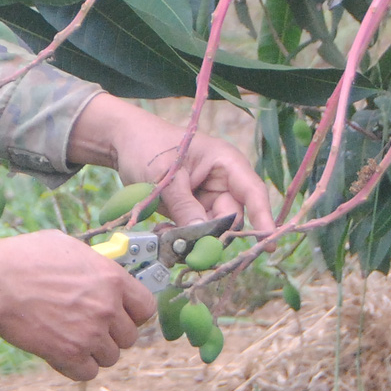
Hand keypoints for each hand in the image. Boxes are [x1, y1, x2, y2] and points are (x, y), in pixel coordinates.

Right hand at [0, 231, 156, 380]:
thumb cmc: (24, 257)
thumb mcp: (68, 247)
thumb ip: (93, 264)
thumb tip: (99, 271)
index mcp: (112, 279)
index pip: (146, 307)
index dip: (134, 313)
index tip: (121, 314)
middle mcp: (107, 308)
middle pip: (129, 337)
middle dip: (112, 334)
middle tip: (91, 326)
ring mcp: (90, 334)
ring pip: (110, 357)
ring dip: (95, 351)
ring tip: (74, 338)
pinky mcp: (69, 355)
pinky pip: (88, 372)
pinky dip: (78, 366)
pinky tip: (63, 352)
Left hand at [65, 94, 274, 231]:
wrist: (122, 143)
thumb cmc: (148, 145)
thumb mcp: (166, 175)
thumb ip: (184, 206)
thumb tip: (202, 238)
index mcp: (226, 163)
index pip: (252, 192)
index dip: (264, 219)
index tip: (268, 244)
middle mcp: (222, 183)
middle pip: (232, 219)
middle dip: (213, 236)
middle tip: (189, 247)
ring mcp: (206, 199)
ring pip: (212, 230)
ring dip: (192, 239)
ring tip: (165, 234)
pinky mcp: (190, 211)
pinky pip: (193, 232)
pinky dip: (180, 237)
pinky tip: (161, 232)